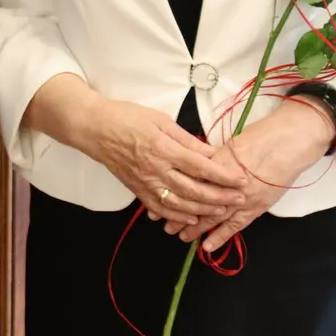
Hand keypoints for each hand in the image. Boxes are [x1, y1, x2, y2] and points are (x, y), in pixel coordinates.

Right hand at [85, 100, 247, 226]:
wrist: (93, 128)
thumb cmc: (125, 117)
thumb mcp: (159, 119)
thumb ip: (186, 139)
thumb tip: (210, 152)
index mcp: (163, 148)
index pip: (200, 166)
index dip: (223, 175)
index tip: (241, 179)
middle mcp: (155, 169)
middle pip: (193, 189)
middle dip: (220, 197)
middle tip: (239, 199)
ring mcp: (145, 182)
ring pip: (179, 203)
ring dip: (203, 210)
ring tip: (222, 211)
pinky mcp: (136, 189)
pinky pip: (159, 208)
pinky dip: (177, 216)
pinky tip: (191, 217)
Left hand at [175, 100, 334, 252]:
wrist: (290, 142)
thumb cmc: (260, 136)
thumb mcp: (228, 143)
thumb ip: (210, 157)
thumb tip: (193, 164)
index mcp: (216, 162)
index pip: (188, 180)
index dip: (172, 190)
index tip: (156, 196)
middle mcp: (225, 182)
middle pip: (196, 200)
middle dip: (177, 211)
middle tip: (161, 220)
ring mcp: (241, 197)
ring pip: (212, 215)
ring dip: (194, 227)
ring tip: (177, 234)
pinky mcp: (256, 207)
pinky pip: (235, 225)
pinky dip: (220, 236)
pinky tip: (207, 246)